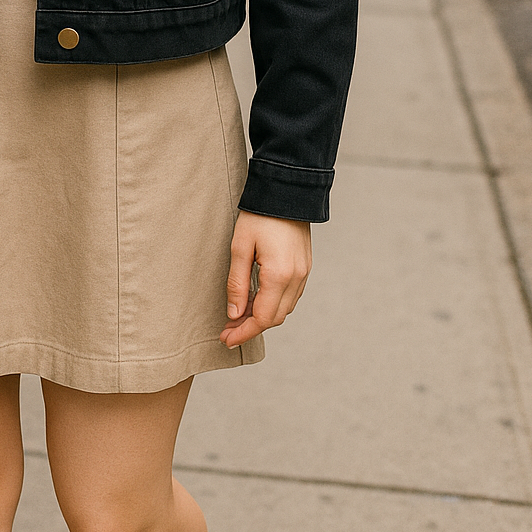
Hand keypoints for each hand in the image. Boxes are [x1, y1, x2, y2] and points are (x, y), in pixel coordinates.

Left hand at [220, 210, 311, 347]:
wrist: (285, 192)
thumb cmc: (259, 215)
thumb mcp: (240, 248)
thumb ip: (237, 284)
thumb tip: (234, 315)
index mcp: (280, 275)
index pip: (262, 318)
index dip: (243, 333)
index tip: (226, 340)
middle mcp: (296, 278)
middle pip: (275, 318)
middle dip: (251, 328)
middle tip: (228, 331)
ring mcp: (304, 273)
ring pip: (284, 309)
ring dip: (262, 317)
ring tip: (238, 317)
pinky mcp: (305, 266)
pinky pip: (290, 296)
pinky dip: (273, 304)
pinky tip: (256, 301)